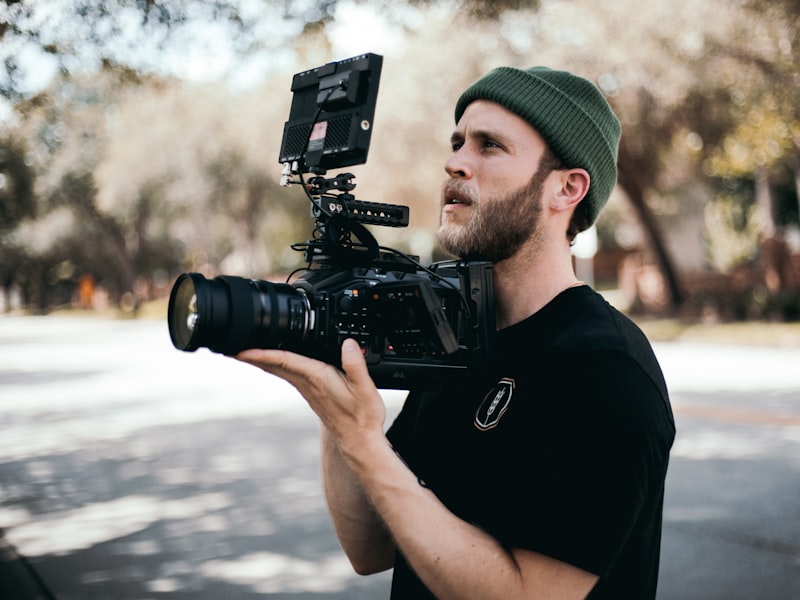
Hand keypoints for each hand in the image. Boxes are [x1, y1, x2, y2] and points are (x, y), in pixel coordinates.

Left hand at [234, 339, 386, 444]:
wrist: (359, 442)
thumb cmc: (362, 418)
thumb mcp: (365, 389)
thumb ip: (355, 365)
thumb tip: (348, 343)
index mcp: (317, 378)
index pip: (284, 361)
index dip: (263, 353)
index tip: (241, 349)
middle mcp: (308, 384)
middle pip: (273, 365)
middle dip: (252, 355)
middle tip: (230, 344)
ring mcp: (307, 390)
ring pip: (278, 370)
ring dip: (261, 359)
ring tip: (244, 350)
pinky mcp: (311, 393)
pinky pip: (287, 374)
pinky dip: (275, 365)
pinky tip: (273, 361)